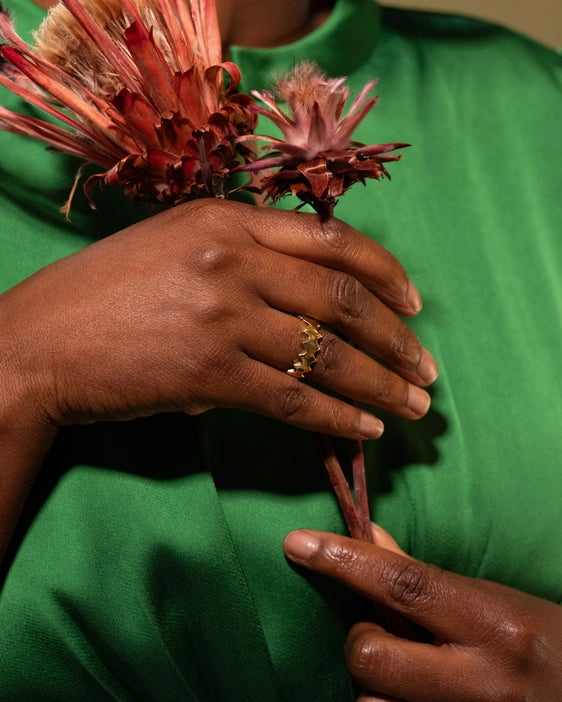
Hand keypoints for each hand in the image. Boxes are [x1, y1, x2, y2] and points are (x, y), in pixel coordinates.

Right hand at [1, 199, 436, 438]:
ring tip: (413, 408)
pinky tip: (365, 430)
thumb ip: (240, 258)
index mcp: (226, 218)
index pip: (331, 240)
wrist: (38, 341)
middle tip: (428, 370)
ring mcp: (222, 316)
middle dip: (397, 339)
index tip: (415, 305)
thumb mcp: (175, 249)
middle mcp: (232, 259)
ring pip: (327, 354)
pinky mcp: (208, 374)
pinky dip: (336, 418)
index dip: (385, 274)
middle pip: (343, 299)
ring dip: (380, 385)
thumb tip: (302, 304)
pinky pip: (293, 400)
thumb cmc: (104, 295)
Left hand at [283, 526, 561, 701]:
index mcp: (495, 625)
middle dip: (362, 641)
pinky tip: (415, 694)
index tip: (298, 542)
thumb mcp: (496, 602)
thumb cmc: (545, 645)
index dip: (343, 559)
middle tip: (387, 635)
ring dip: (377, 685)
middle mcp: (482, 681)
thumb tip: (371, 538)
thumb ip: (425, 578)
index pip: (402, 584)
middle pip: (371, 656)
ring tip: (410, 674)